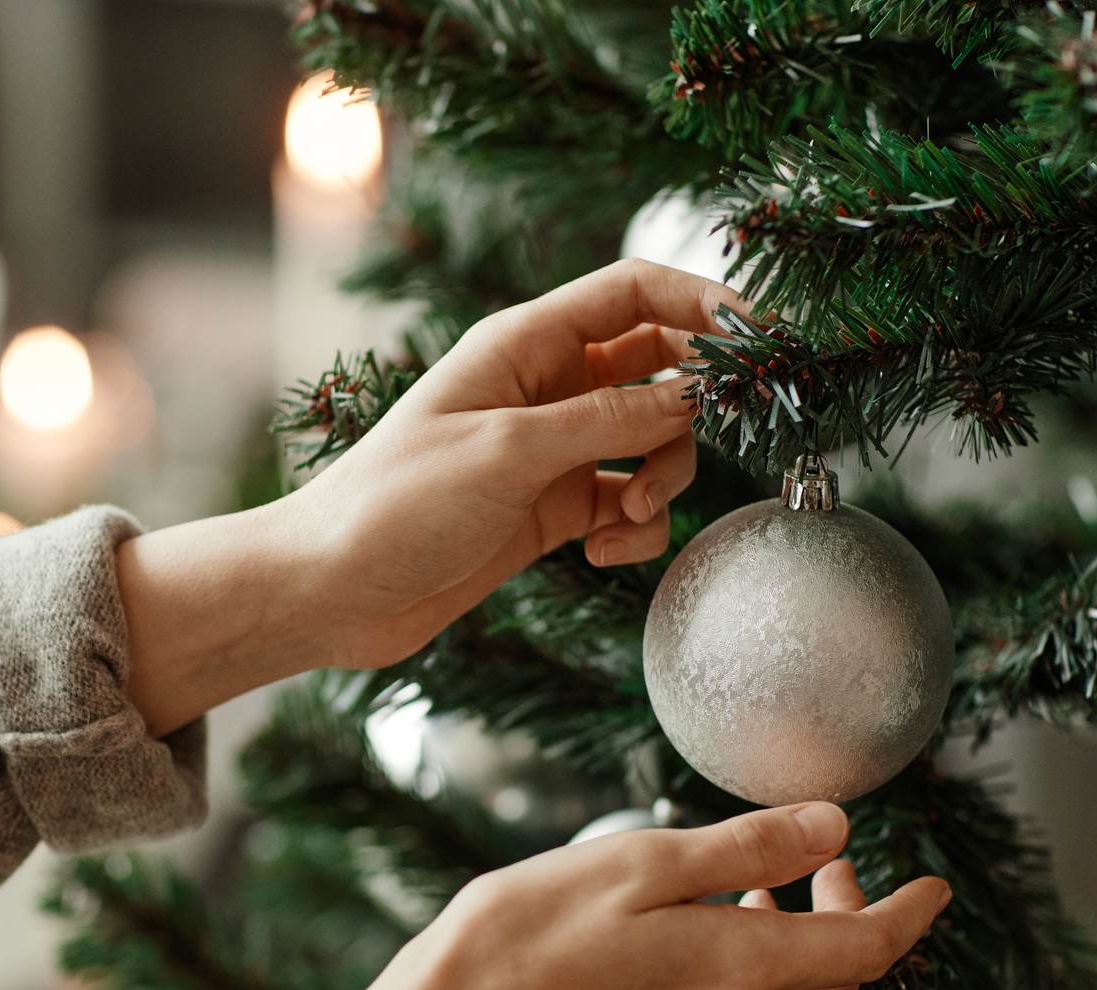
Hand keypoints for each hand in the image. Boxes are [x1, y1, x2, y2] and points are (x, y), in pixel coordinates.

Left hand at [117, 259, 746, 733]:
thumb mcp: (509, 451)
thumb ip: (609, 419)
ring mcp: (549, 449)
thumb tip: (695, 395)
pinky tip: (602, 552)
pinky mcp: (550, 509)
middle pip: (658, 366)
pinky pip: (626, 502)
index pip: (634, 291)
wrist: (332, 590)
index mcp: (523, 344)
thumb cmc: (396, 504)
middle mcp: (543, 387)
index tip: (763, 338)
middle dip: (690, 408)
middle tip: (703, 445)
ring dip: (662, 478)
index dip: (704, 301)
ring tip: (624, 515)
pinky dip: (631, 527)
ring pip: (653, 440)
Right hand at [246, 802, 950, 989]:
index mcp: (744, 973)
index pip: (867, 948)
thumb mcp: (642, 865)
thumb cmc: (527, 938)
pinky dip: (737, 981)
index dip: (910, 914)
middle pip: (828, 979)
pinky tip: (687, 944)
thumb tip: (833, 825)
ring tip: (750, 891)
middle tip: (824, 859)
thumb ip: (745, 847)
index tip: (937, 886)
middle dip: (844, 914)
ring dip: (785, 947)